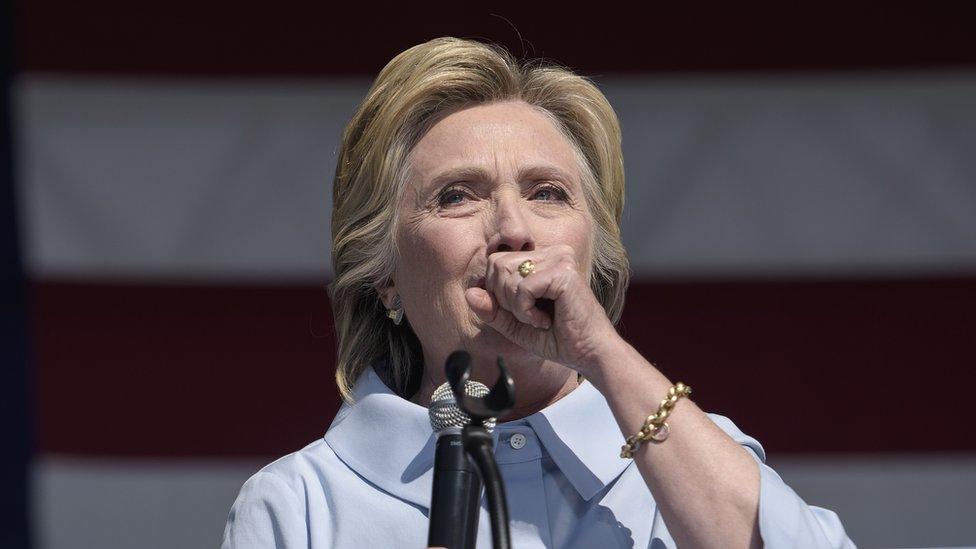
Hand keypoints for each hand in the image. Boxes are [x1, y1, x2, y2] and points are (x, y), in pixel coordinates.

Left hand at [464, 245, 618, 375]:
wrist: (589, 355)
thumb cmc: (558, 339)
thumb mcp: (515, 325)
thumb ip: (492, 310)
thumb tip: (468, 293)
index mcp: (543, 258)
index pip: (496, 261)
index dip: (496, 292)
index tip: (521, 313)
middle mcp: (552, 252)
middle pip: (496, 264)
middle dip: (503, 298)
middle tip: (528, 317)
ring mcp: (559, 258)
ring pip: (507, 274)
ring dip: (516, 307)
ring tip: (539, 319)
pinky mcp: (563, 272)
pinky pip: (522, 287)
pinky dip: (526, 311)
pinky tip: (546, 321)